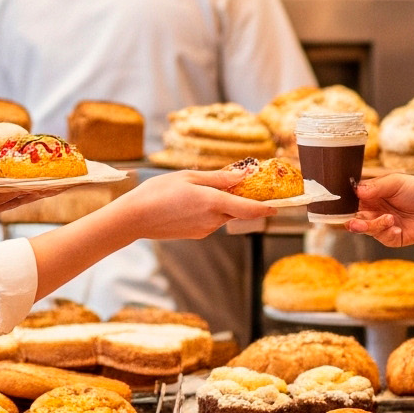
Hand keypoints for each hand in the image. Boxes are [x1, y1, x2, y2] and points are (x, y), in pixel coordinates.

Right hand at [117, 170, 271, 239]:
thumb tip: (241, 177)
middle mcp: (213, 219)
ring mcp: (204, 229)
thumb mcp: (188, 177)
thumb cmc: (158, 192)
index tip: (278, 205)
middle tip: (235, 183)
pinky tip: (189, 202)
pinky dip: (208, 210)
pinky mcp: (196, 234)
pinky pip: (211, 220)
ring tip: (198, 190)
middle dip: (240, 198)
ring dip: (221, 203)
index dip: (267, 208)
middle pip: (237, 209)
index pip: (250, 209)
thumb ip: (218, 178)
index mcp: (213, 202)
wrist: (135, 218)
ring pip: (223, 214)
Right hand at [347, 174, 413, 246]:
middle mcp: (374, 210)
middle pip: (353, 217)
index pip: (351, 199)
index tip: (338, 204)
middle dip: (352, 220)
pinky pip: (381, 238)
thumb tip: (356, 191)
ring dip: (372, 226)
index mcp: (372, 194)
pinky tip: (398, 228)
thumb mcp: (397, 182)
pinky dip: (387, 233)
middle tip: (356, 221)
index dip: (343, 202)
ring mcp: (381, 224)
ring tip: (388, 220)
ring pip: (365, 229)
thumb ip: (375, 186)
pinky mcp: (391, 238)